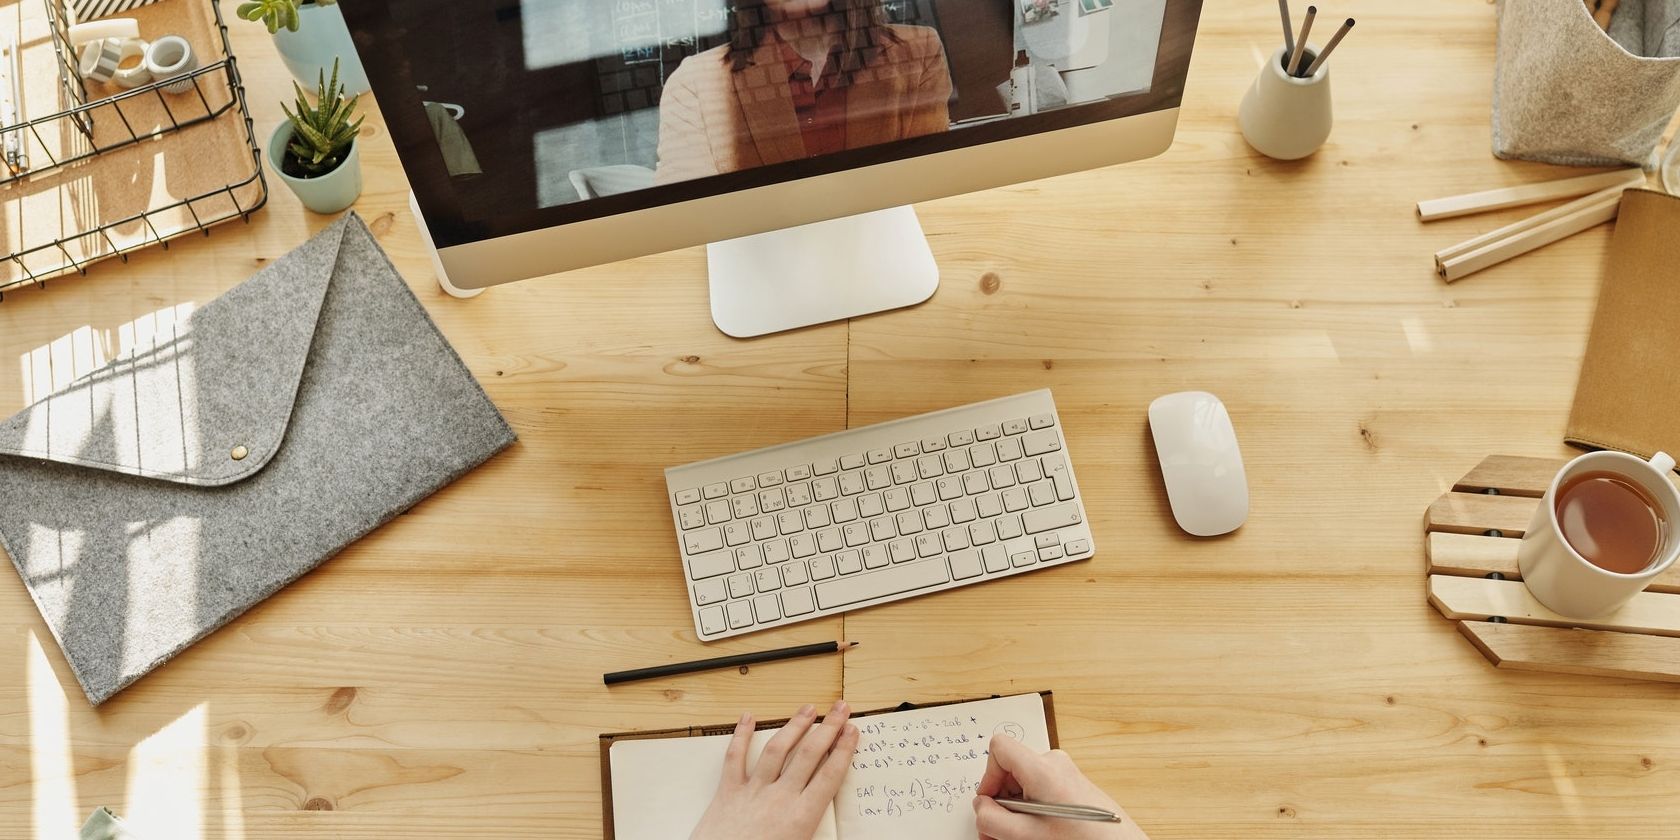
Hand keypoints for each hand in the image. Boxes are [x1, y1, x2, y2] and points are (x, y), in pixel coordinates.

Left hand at [690, 701, 859, 839]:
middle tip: (839, 709)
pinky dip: (741, 736)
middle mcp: (780, 798)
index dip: (843, 750)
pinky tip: (747, 718)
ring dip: (794, 726)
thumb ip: (814, 830)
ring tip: (808, 709)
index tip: (851, 731)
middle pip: (809, 755)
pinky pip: (734, 758)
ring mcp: (753, 792)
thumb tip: (834, 829)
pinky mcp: (728, 792)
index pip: (830, 775)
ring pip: (777, 750)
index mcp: (801, 817)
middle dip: (828, 728)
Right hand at [972, 735, 1149, 839]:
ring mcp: (1065, 772)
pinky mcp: (1071, 783)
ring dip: (1014, 808)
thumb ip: (992, 819)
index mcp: (1043, 769)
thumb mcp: (1026, 835)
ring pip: (1023, 782)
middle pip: (1010, 768)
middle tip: (998, 831)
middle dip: (999, 800)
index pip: (1000, 747)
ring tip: (1019, 835)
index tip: (990, 802)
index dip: (987, 775)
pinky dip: (1030, 808)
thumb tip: (981, 806)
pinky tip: (1035, 831)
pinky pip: (1039, 788)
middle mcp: (1055, 763)